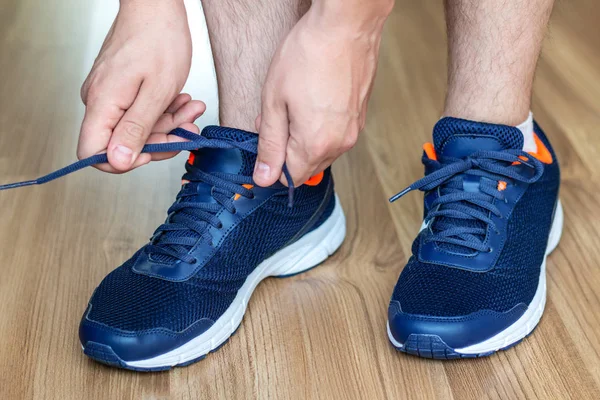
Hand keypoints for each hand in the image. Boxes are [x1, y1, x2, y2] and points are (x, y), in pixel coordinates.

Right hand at [78, 0, 204, 171]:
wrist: (156, 5)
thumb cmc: (159, 38)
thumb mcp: (157, 91)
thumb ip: (136, 129)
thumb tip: (118, 161)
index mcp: (102, 104)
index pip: (93, 153)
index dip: (124, 160)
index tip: (154, 151)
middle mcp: (99, 101)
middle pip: (122, 142)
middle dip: (160, 138)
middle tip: (188, 126)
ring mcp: (109, 94)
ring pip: (136, 127)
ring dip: (168, 123)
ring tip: (190, 108)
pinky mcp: (119, 89)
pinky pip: (139, 111)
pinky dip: (162, 110)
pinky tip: (180, 101)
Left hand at [254, 5, 387, 185]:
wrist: (345, 26)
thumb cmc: (309, 55)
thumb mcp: (274, 101)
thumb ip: (269, 144)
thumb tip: (264, 176)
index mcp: (316, 145)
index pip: (290, 178)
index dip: (272, 163)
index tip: (265, 142)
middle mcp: (340, 144)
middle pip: (307, 167)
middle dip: (287, 150)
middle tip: (277, 117)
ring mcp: (354, 131)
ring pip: (322, 151)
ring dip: (304, 138)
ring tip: (294, 104)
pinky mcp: (360, 117)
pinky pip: (335, 135)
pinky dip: (321, 127)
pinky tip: (312, 100)